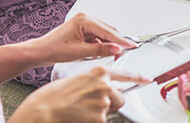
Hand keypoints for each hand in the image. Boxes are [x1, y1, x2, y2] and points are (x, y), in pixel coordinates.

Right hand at [10, 66, 149, 122]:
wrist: (41, 112)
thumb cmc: (51, 97)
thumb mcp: (74, 80)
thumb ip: (92, 82)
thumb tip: (102, 88)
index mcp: (98, 72)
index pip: (124, 75)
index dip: (138, 78)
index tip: (148, 79)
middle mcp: (105, 85)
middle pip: (118, 98)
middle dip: (110, 103)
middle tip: (91, 106)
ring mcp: (104, 102)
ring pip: (109, 111)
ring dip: (97, 113)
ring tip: (78, 111)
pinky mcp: (101, 118)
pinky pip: (101, 121)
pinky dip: (92, 121)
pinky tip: (78, 118)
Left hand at [31, 12, 133, 66]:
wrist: (40, 52)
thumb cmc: (53, 49)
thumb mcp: (79, 52)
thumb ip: (100, 50)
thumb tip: (116, 49)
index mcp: (84, 20)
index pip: (108, 31)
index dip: (121, 40)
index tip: (131, 45)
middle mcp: (85, 18)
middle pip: (108, 31)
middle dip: (114, 43)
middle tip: (120, 54)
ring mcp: (84, 23)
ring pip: (103, 34)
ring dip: (106, 45)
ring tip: (107, 56)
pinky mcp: (82, 30)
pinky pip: (97, 37)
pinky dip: (99, 45)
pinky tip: (97, 53)